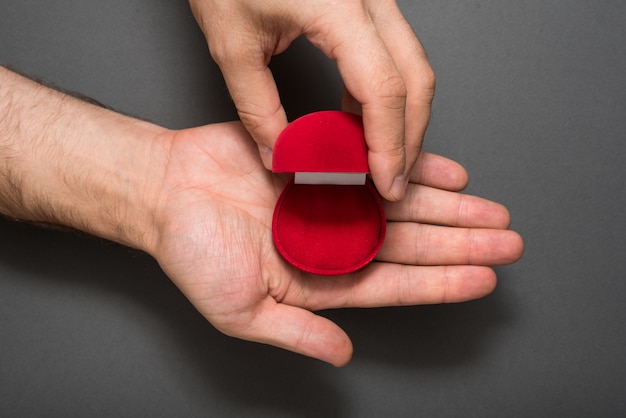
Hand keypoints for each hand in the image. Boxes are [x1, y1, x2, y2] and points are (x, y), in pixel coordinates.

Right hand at [152, 122, 522, 365]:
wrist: (165, 191)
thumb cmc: (193, 253)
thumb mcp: (241, 310)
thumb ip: (297, 332)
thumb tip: (343, 356)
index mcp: (319, 278)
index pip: (394, 286)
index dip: (441, 284)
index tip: (484, 281)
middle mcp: (333, 238)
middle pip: (410, 245)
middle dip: (461, 245)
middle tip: (508, 242)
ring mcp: (330, 200)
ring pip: (402, 206)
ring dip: (448, 209)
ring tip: (490, 211)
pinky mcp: (321, 164)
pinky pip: (374, 164)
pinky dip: (408, 167)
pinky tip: (447, 174)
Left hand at [188, 0, 434, 200]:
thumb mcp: (231, 42)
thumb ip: (256, 107)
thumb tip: (280, 154)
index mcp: (336, 6)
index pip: (384, 88)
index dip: (390, 144)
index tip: (386, 182)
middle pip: (415, 79)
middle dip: (409, 137)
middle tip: (391, 179)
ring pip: (412, 66)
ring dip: (401, 117)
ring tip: (377, 158)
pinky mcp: (366, 4)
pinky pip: (391, 54)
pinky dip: (384, 94)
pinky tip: (360, 121)